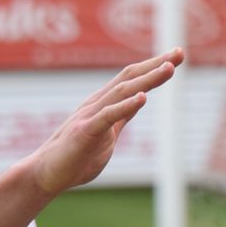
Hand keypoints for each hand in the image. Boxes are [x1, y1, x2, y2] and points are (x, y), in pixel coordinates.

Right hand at [25, 48, 183, 195]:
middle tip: (180, 52)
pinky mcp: (84, 132)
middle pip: (130, 78)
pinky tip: (143, 98)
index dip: (154, 66)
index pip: (132, 79)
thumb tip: (139, 101)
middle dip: (156, 64)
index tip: (177, 54)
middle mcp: (97, 103)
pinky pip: (107, 116)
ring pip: (122, 92)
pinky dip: (126, 106)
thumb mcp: (108, 132)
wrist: (46, 174)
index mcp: (104, 103)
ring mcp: (89, 116)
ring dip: (147, 80)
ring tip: (169, 68)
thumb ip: (122, 115)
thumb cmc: (77, 156)